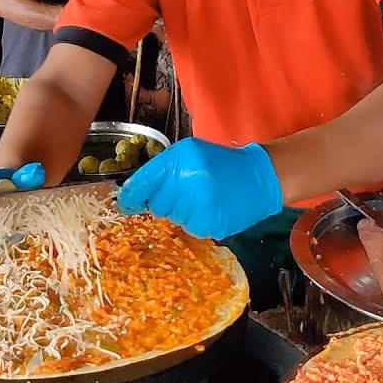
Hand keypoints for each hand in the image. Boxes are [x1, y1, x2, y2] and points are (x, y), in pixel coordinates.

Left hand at [117, 138, 282, 239]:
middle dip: (164, 201)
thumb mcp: (189, 153)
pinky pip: (188, 228)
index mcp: (181, 159)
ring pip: (171, 218)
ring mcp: (200, 206)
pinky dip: (194, 221)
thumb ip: (162, 169)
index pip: (144, 181)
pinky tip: (208, 209)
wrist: (257, 178)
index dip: (131, 196)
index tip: (125, 204)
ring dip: (180, 211)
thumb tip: (133, 193)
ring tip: (200, 199)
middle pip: (156, 204)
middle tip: (183, 192)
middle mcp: (189, 182)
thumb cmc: (219, 163)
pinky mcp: (210, 225)